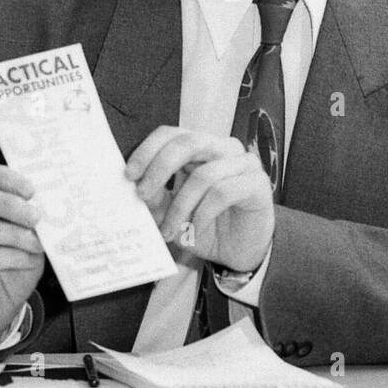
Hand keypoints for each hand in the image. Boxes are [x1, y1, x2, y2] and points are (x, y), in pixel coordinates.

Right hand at [0, 160, 44, 347]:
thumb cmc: (12, 266)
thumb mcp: (29, 238)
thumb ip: (33, 221)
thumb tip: (50, 204)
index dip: (3, 175)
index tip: (31, 190)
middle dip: (7, 203)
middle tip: (36, 217)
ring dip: (13, 233)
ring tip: (36, 243)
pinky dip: (11, 256)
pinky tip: (26, 260)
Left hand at [126, 127, 273, 273]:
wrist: (241, 253)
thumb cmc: (206, 227)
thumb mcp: (172, 213)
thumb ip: (156, 197)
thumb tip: (135, 186)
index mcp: (199, 148)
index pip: (171, 134)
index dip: (147, 150)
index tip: (129, 175)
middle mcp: (222, 148)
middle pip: (187, 143)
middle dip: (159, 169)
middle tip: (142, 195)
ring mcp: (243, 163)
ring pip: (203, 175)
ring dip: (180, 207)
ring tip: (169, 231)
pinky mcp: (258, 183)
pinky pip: (223, 192)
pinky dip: (202, 214)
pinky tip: (195, 230)